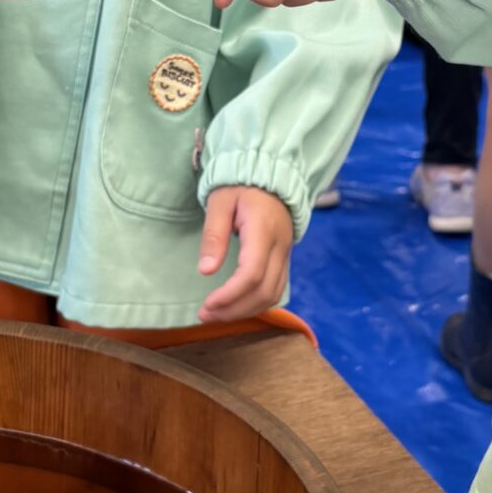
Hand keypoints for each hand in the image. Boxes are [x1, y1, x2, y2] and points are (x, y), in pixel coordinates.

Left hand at [198, 186, 293, 321]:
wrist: (269, 177)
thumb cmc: (240, 187)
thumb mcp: (220, 203)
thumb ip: (214, 236)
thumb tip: (206, 271)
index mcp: (263, 230)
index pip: (252, 274)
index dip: (230, 295)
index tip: (207, 305)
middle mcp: (280, 247)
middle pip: (264, 291)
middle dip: (234, 310)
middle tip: (206, 315)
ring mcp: (286, 255)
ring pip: (273, 295)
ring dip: (245, 311)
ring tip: (217, 314)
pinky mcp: (284, 260)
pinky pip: (276, 290)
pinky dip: (256, 304)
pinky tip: (236, 306)